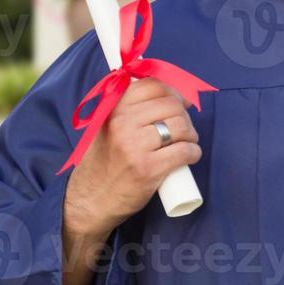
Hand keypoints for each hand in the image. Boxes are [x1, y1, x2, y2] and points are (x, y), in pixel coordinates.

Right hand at [62, 77, 201, 241]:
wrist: (90, 198)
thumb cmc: (103, 162)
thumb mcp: (104, 126)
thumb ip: (124, 108)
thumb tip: (163, 93)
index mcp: (113, 109)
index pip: (153, 86)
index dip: (173, 92)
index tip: (180, 103)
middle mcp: (123, 123)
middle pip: (171, 105)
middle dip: (185, 116)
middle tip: (183, 129)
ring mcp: (135, 146)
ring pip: (181, 127)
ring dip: (191, 135)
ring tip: (186, 143)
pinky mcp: (148, 169)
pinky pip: (184, 151)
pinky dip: (193, 152)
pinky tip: (189, 156)